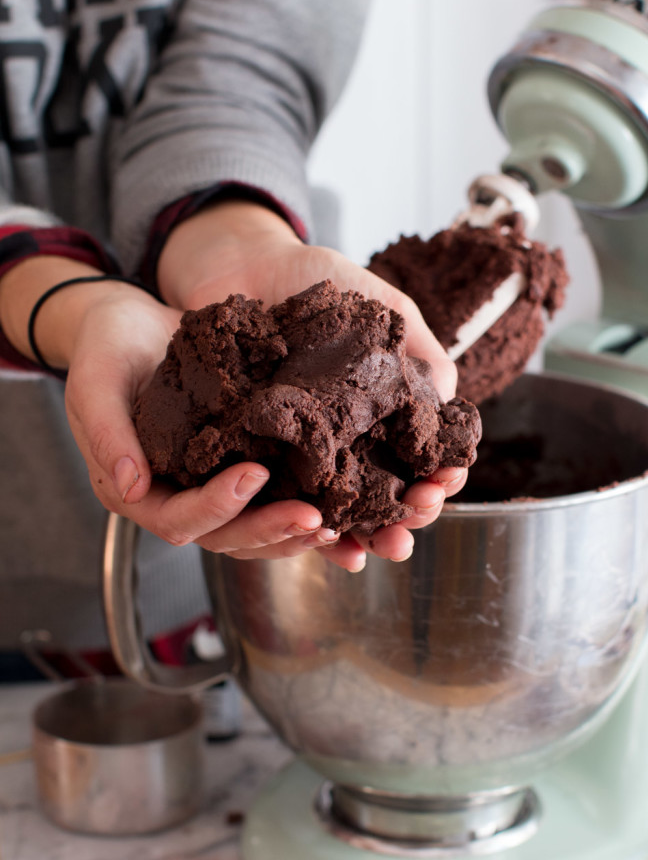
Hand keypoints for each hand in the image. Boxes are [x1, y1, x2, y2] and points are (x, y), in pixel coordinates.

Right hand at [65, 285, 359, 563]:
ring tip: (335, 525)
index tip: (255, 475)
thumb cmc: (107, 346)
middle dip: (270, 529)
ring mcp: (209, 488)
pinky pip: (272, 501)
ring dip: (293, 533)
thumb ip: (105, 432)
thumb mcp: (94, 380)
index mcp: (134, 491)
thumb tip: (131, 488)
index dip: (216, 505)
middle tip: (315, 519)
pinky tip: (341, 512)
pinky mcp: (239, 468)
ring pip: (254, 529)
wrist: (133, 324)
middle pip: (225, 535)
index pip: (178, 518)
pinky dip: (303, 508)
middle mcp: (175, 499)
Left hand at [156, 200, 466, 566]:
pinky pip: (276, 497)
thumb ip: (417, 345)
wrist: (235, 261)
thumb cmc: (308, 276)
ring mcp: (296, 449)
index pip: (416, 458)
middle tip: (413, 524)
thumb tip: (452, 396)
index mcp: (377, 409)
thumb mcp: (377, 302)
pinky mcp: (250, 451)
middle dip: (405, 517)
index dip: (436, 476)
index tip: (443, 483)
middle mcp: (341, 437)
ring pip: (335, 507)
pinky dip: (298, 523)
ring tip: (377, 548)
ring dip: (361, 534)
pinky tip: (321, 537)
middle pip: (381, 494)